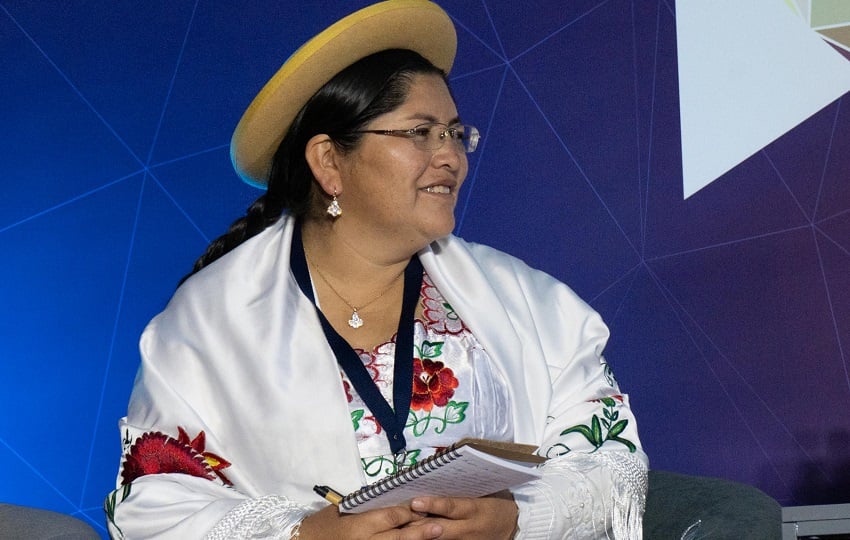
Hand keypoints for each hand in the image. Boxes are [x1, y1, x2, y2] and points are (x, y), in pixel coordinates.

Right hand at [297, 503, 442, 539]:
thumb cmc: (325, 523)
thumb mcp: (345, 509)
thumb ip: (368, 507)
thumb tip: (394, 501)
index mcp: (359, 526)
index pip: (391, 517)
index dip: (409, 513)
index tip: (422, 507)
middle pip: (399, 537)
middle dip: (420, 532)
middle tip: (439, 527)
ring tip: (434, 538)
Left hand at [406, 492, 517, 539]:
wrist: (514, 526)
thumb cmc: (496, 503)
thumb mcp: (483, 493)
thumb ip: (461, 490)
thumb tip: (436, 475)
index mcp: (475, 510)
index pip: (451, 507)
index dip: (433, 505)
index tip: (416, 501)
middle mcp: (469, 529)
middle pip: (439, 529)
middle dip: (418, 524)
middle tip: (400, 517)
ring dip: (419, 535)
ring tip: (401, 527)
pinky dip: (428, 539)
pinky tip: (414, 535)